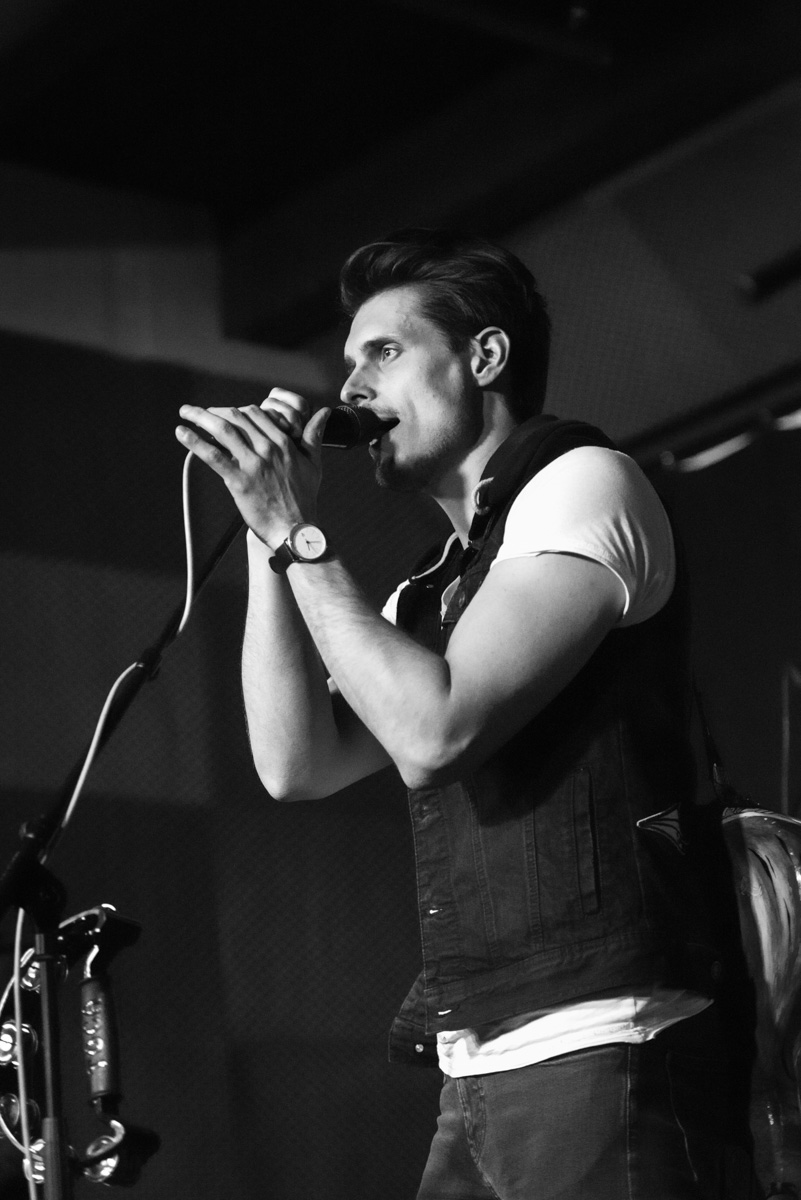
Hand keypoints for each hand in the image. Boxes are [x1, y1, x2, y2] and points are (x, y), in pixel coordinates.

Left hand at [175, 388, 330, 547]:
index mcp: (283, 442)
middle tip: (198, 411)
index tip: (225, 413)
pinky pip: (213, 456)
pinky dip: (195, 442)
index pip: (256, 413)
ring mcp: (253, 464)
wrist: (295, 529)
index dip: (237, 410)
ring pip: (223, 430)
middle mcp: (267, 448)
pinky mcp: (239, 481)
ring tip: (185, 412)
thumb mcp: (314, 462)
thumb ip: (314, 435)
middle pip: (236, 417)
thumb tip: (323, 412)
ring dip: (200, 417)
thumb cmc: (304, 499)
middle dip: (214, 410)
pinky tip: (182, 433)